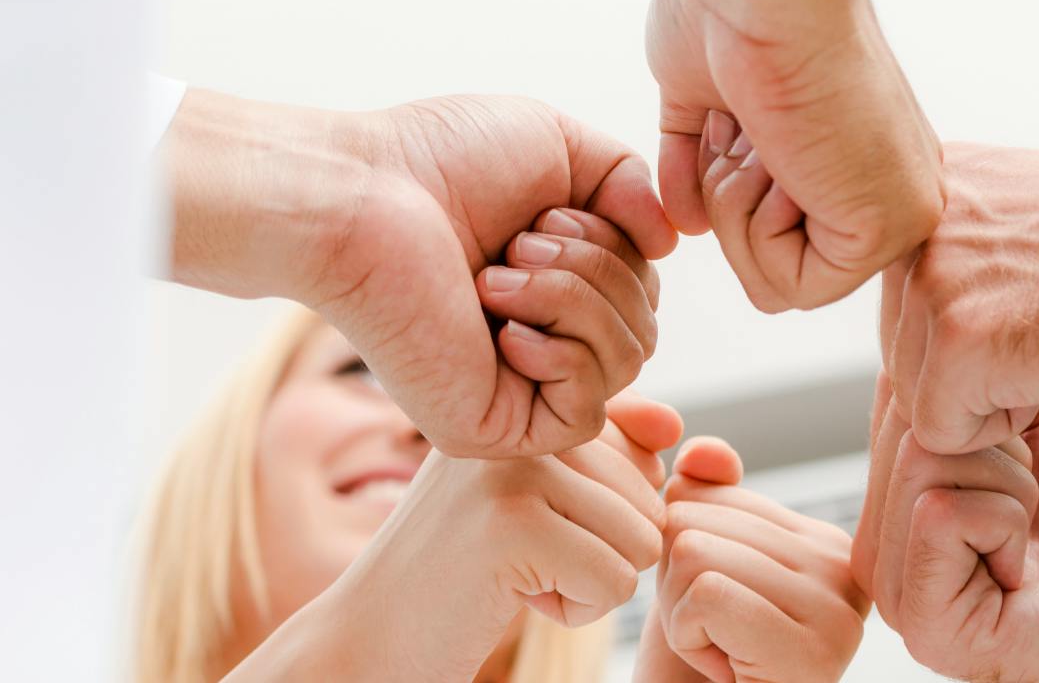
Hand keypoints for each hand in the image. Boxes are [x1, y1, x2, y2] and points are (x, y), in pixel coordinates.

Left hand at [167, 89, 675, 456]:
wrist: (357, 196)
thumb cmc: (439, 160)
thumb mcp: (564, 147)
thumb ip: (632, 183)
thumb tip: (671, 244)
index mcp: (552, 284)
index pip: (643, 290)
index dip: (620, 246)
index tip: (547, 213)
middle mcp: (538, 339)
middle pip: (645, 326)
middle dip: (599, 268)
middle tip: (519, 241)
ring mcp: (517, 388)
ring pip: (626, 362)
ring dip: (575, 298)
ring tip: (498, 272)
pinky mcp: (495, 428)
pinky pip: (587, 408)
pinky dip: (562, 351)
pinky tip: (499, 320)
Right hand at [249, 392, 683, 682]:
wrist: (365, 638)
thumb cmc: (461, 569)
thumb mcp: (536, 493)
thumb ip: (607, 451)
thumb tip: (673, 424)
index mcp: (526, 400)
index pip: (642, 448)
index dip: (606, 511)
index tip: (534, 522)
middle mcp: (520, 419)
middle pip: (650, 498)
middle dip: (600, 549)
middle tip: (518, 556)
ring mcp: (514, 467)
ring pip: (642, 541)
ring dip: (589, 580)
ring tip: (515, 572)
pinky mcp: (513, 526)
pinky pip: (616, 583)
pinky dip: (576, 611)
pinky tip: (512, 597)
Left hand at [635, 438, 868, 682]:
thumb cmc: (702, 658)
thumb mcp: (697, 565)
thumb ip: (706, 499)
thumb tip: (700, 452)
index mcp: (827, 541)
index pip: (712, 490)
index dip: (682, 552)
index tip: (720, 610)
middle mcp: (846, 568)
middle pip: (699, 519)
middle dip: (676, 582)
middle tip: (716, 636)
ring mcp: (837, 609)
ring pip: (695, 553)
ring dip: (679, 613)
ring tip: (721, 651)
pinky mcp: (812, 649)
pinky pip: (704, 595)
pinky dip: (687, 635)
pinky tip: (722, 667)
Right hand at [647, 0, 942, 311]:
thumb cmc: (728, 4)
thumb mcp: (701, 93)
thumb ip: (699, 161)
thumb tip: (689, 224)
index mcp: (856, 153)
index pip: (774, 236)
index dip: (722, 187)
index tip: (734, 117)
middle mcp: (887, 184)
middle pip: (772, 268)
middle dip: (726, 200)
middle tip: (744, 127)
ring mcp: (897, 210)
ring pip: (775, 286)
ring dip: (733, 210)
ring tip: (757, 135)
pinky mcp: (889, 229)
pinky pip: (789, 288)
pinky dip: (752, 229)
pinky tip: (775, 157)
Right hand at [853, 375, 1038, 682]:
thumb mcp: (1034, 410)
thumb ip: (966, 363)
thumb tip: (915, 294)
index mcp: (897, 501)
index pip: (899, 391)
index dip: (982, 393)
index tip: (1034, 450)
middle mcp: (881, 547)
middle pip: (906, 418)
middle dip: (997, 434)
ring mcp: (898, 590)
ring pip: (921, 455)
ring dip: (1011, 476)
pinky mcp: (928, 625)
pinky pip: (942, 510)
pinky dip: (1010, 517)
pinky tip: (1033, 562)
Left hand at [880, 142, 1038, 454]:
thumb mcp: (1025, 217)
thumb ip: (958, 247)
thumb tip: (909, 305)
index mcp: (922, 185)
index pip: (906, 310)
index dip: (980, 333)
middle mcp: (910, 225)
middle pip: (905, 358)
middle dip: (978, 370)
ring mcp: (931, 280)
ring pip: (920, 400)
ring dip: (995, 397)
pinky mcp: (960, 343)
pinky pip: (947, 436)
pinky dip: (1010, 427)